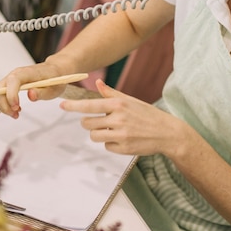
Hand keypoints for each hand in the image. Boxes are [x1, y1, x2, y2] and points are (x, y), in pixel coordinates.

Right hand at [0, 63, 65, 118]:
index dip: (11, 94)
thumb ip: (42, 92)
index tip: (16, 107)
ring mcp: (11, 79)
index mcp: (27, 72)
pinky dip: (6, 104)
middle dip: (4, 104)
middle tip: (15, 114)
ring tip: (16, 114)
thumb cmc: (54, 79)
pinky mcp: (10, 84)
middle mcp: (15, 74)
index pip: (13, 81)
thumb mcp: (54, 88)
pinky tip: (17, 109)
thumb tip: (30, 95)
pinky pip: (1, 94)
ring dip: (4, 106)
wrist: (53, 71)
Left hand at [60, 79, 187, 155]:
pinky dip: (111, 144)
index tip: (62, 105)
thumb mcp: (130, 101)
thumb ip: (111, 93)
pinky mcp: (124, 148)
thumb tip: (97, 82)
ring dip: (99, 134)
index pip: (89, 105)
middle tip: (101, 122)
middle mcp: (118, 119)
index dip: (73, 106)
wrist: (168, 133)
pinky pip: (106, 146)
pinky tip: (123, 139)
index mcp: (118, 104)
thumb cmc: (147, 114)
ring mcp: (121, 134)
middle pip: (87, 123)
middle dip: (90, 123)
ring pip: (94, 136)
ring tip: (112, 130)